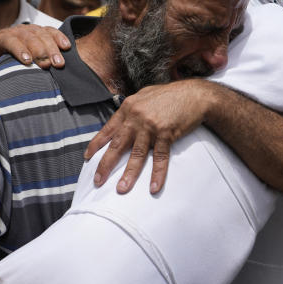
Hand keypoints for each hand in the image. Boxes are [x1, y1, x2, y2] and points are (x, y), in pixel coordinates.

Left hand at [0, 25, 70, 79]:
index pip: (9, 40)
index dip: (18, 49)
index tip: (27, 62)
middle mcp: (15, 31)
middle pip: (29, 37)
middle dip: (40, 51)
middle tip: (49, 65)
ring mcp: (29, 30)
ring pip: (41, 34)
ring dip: (52, 48)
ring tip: (59, 63)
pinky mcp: (40, 32)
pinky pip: (51, 31)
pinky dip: (59, 37)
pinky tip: (67, 47)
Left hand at [84, 80, 212, 193]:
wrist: (195, 94)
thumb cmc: (170, 95)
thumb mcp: (145, 96)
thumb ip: (132, 109)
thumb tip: (122, 122)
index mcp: (128, 108)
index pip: (108, 129)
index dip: (96, 145)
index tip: (87, 158)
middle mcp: (136, 117)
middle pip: (117, 145)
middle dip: (106, 165)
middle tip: (97, 181)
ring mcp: (151, 126)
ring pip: (137, 155)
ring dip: (129, 174)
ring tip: (122, 189)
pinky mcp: (167, 133)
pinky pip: (160, 158)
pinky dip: (157, 174)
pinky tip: (154, 187)